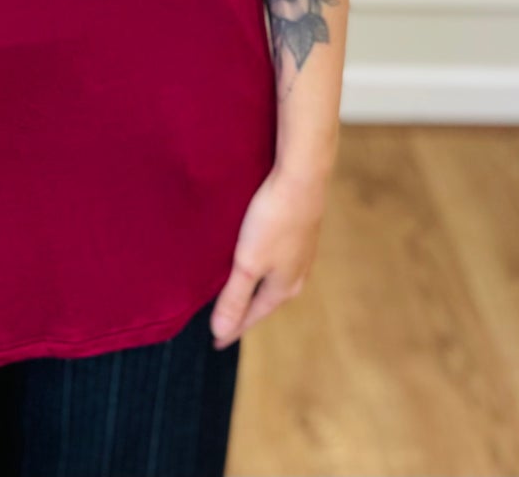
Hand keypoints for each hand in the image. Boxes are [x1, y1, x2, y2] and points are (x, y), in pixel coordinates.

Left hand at [209, 164, 326, 349]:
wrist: (302, 177)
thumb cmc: (273, 220)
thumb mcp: (247, 262)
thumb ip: (234, 297)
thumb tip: (220, 332)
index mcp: (283, 287)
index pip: (252, 316)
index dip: (232, 329)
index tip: (216, 342)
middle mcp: (296, 274)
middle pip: (265, 300)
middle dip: (246, 312)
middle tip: (227, 322)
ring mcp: (300, 252)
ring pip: (273, 279)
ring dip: (255, 289)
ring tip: (239, 293)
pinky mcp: (300, 232)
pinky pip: (278, 260)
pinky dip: (263, 268)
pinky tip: (259, 258)